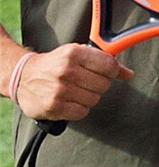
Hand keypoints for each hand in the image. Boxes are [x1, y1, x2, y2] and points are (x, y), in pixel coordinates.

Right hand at [12, 45, 131, 120]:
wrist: (22, 76)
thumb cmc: (54, 64)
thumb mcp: (77, 54)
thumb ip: (104, 61)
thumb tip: (128, 73)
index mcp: (74, 53)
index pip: (109, 65)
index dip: (113, 71)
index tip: (108, 72)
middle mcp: (66, 71)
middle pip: (104, 85)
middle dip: (98, 84)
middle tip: (85, 82)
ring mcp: (59, 90)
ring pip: (94, 100)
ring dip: (88, 97)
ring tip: (74, 91)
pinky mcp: (53, 107)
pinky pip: (82, 112)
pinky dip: (78, 109)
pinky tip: (68, 101)